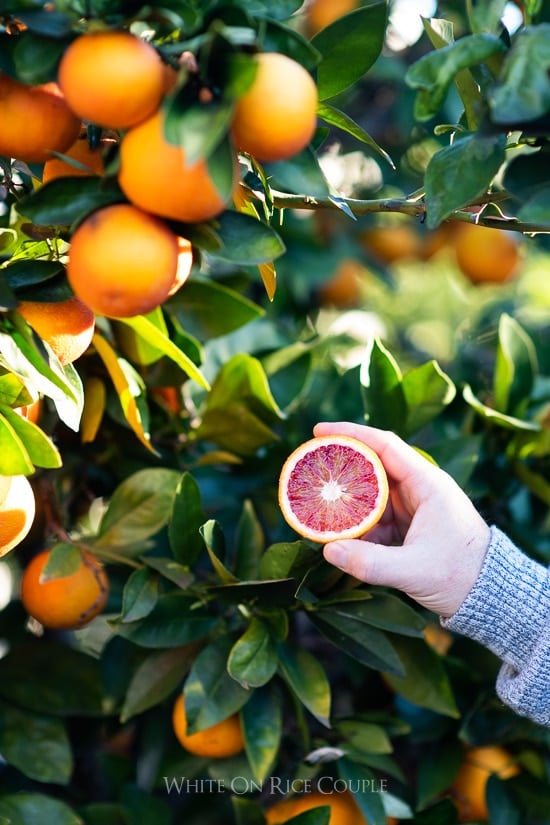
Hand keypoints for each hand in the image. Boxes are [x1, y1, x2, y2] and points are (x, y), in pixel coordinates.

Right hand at [314, 422, 490, 616]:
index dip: (352, 434)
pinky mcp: (411, 526)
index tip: (319, 431)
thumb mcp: (414, 570)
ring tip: (318, 510)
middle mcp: (420, 489)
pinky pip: (377, 518)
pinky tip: (340, 537)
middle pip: (373, 467)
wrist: (490, 597)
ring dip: (347, 504)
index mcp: (428, 484)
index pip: (385, 446)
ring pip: (372, 495)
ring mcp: (415, 507)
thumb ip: (370, 562)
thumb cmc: (461, 575)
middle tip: (310, 470)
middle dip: (341, 470)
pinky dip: (358, 525)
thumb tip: (329, 550)